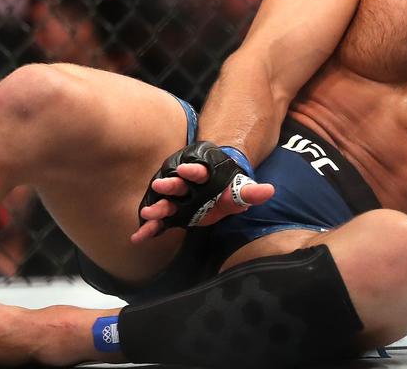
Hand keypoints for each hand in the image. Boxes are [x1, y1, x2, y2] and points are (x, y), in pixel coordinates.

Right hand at [130, 161, 274, 243]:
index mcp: (204, 178)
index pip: (198, 172)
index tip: (187, 169)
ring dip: (157, 207)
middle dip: (170, 186)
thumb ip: (251, 192)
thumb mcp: (240, 192)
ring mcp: (178, 201)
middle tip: (160, 185)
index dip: (193, 171)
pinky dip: (148, 229)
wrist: (217, 195)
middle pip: (178, 185)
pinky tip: (137, 237)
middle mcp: (188, 187)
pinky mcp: (173, 216)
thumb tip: (269, 190)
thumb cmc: (228, 192)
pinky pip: (159, 223)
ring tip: (148, 212)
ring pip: (166, 203)